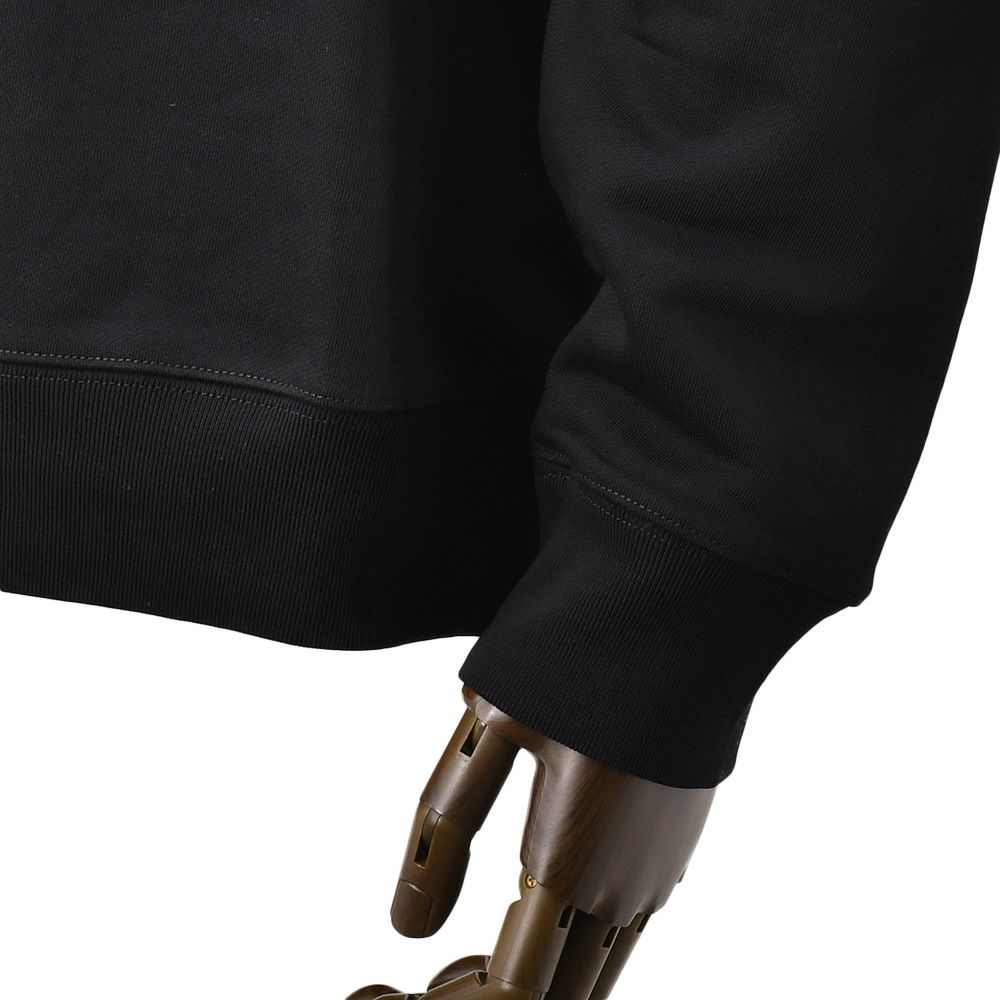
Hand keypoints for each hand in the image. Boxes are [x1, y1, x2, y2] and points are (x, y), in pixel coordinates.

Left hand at [348, 687, 715, 998]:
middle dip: (488, 994)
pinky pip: (621, 934)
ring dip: (533, 979)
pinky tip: (535, 912)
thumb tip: (406, 925)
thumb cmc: (583, 657)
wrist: (687, 608)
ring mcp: (659, 873)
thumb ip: (446, 830)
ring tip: (469, 954)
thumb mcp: (491, 727)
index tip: (393, 991)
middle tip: (431, 975)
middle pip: (556, 998)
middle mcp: (625, 891)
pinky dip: (571, 950)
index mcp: (571, 868)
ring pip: (593, 974)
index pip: (509, 995)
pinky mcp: (674, 849)